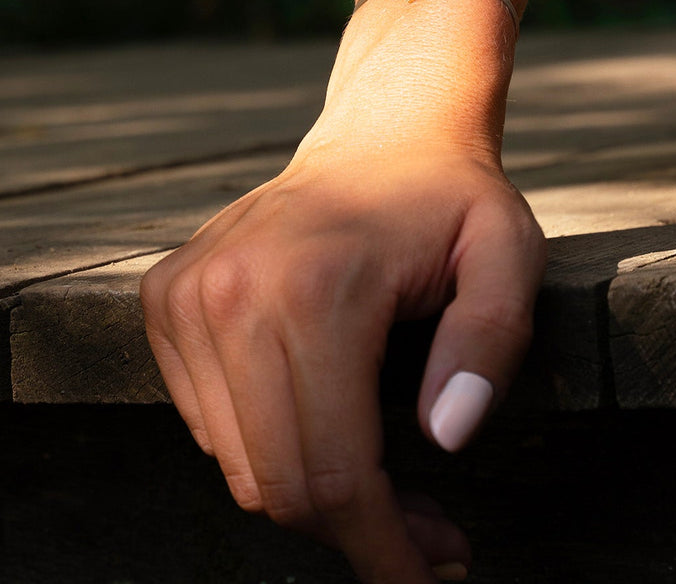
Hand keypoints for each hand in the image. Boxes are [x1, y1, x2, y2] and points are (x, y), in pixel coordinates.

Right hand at [140, 134, 546, 583]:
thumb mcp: (508, 253)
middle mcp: (231, 292)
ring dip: (307, 493)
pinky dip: (264, 443)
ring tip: (380, 474)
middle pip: (275, 485)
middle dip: (352, 536)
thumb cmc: (451, 200)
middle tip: (425, 530)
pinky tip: (321, 414)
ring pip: (235, 464)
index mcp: (314, 288)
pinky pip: (205, 423)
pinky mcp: (166, 296)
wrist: (381, 135)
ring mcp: (187, 293)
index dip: (385, 550)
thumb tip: (446, 437)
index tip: (433, 571)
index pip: (333, 475)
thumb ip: (490, 342)